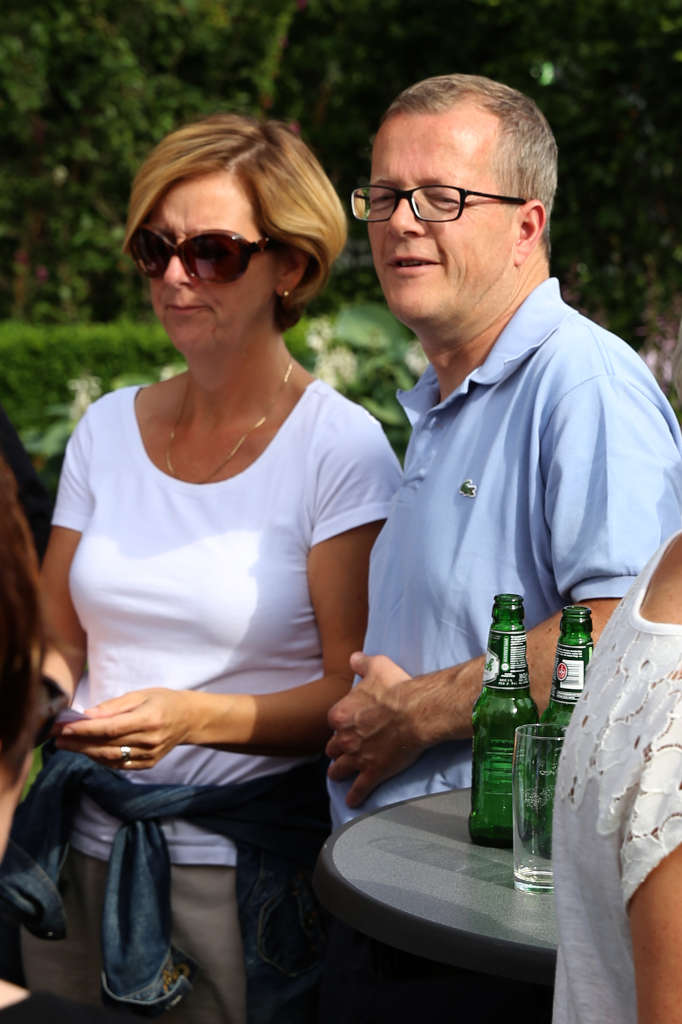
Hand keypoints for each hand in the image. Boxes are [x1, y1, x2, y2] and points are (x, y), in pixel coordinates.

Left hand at [53, 688, 192, 770]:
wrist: (190, 719)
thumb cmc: (164, 701)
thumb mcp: (141, 694)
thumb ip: (113, 706)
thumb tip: (87, 715)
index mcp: (149, 719)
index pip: (110, 728)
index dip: (84, 729)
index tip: (63, 726)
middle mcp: (149, 741)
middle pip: (106, 745)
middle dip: (78, 741)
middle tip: (56, 736)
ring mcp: (149, 755)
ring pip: (109, 758)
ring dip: (84, 752)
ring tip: (66, 744)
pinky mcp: (147, 764)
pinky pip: (118, 764)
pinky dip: (99, 759)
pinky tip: (86, 751)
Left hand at [326, 652, 422, 807]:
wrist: (416, 712)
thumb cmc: (397, 687)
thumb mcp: (377, 666)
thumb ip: (362, 663)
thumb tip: (354, 657)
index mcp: (341, 714)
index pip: (333, 722)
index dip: (340, 725)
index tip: (346, 726)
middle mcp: (344, 738)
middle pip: (333, 748)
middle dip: (336, 750)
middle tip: (342, 752)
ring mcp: (357, 757)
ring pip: (340, 769)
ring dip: (338, 772)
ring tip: (338, 776)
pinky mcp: (372, 772)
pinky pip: (359, 789)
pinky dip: (355, 796)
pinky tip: (352, 802)